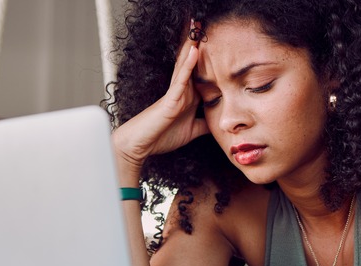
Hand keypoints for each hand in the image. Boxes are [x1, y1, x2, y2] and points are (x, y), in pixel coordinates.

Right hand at [112, 20, 209, 176]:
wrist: (141, 146)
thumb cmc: (161, 137)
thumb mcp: (192, 131)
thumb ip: (204, 125)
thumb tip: (219, 123)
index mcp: (187, 96)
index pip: (200, 72)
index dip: (209, 57)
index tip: (218, 42)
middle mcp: (182, 90)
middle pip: (192, 62)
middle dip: (198, 43)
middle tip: (204, 23)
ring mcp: (175, 92)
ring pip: (186, 64)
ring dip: (192, 45)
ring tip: (198, 25)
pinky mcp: (170, 99)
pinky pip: (181, 78)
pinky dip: (188, 64)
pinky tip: (195, 50)